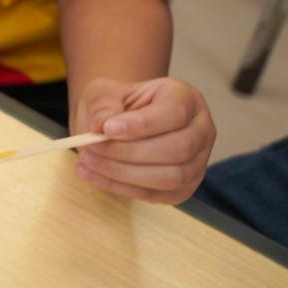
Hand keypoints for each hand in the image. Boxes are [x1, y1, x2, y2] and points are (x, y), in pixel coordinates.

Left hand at [72, 77, 215, 202]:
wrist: (118, 123)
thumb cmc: (117, 104)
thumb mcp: (104, 92)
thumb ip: (103, 105)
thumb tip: (101, 126)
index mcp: (186, 98)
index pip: (173, 113)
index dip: (141, 124)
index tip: (107, 128)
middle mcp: (200, 130)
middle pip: (176, 149)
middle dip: (128, 152)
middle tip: (90, 146)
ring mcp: (197, 162)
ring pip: (171, 177)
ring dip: (123, 172)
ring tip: (87, 161)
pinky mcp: (182, 188)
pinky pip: (156, 194)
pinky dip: (120, 187)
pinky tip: (92, 175)